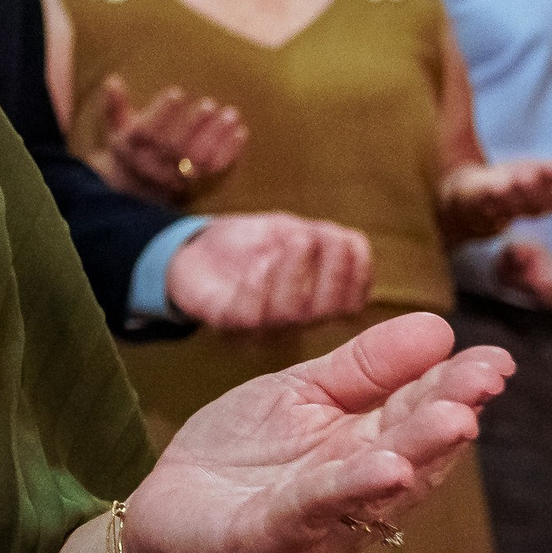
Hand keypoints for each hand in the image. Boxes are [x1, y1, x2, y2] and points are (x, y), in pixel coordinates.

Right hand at [97, 75, 248, 204]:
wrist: (135, 188)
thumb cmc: (129, 147)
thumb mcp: (116, 128)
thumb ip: (115, 106)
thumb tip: (112, 80)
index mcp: (133, 148)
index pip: (147, 131)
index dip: (162, 112)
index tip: (176, 92)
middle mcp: (153, 165)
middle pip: (175, 148)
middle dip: (194, 125)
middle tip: (210, 103)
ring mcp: (175, 177)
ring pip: (197, 159)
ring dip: (216, 137)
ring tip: (231, 114)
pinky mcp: (194, 184)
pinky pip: (213, 170)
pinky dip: (228, 153)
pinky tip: (240, 132)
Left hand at [121, 313, 511, 552]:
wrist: (165, 513)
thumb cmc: (241, 452)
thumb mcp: (301, 391)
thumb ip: (364, 366)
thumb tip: (438, 328)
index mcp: (366, 444)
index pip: (418, 410)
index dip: (457, 386)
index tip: (497, 360)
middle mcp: (357, 487)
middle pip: (412, 447)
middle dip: (452, 412)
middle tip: (488, 379)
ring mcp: (320, 516)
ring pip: (378, 483)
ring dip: (419, 452)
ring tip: (458, 420)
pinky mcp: (273, 535)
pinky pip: (316, 508)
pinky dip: (354, 488)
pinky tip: (388, 467)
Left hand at [164, 213, 372, 330]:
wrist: (192, 250)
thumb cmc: (250, 244)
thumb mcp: (293, 231)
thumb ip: (324, 237)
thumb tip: (354, 242)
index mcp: (316, 299)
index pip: (351, 301)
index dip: (359, 274)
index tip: (350, 242)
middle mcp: (294, 318)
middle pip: (327, 311)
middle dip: (334, 274)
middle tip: (324, 239)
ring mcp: (260, 322)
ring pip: (290, 312)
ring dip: (297, 273)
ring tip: (297, 240)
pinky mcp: (225, 319)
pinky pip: (247, 314)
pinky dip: (258, 288)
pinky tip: (261, 264)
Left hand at [439, 148, 551, 242]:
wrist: (480, 200)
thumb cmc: (525, 183)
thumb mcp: (551, 170)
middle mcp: (533, 207)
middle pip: (542, 197)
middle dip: (544, 184)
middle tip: (546, 169)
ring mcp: (508, 208)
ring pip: (516, 203)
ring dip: (519, 191)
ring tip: (521, 177)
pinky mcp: (484, 206)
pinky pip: (489, 204)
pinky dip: (492, 197)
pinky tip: (494, 187)